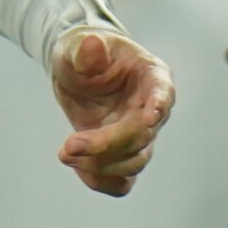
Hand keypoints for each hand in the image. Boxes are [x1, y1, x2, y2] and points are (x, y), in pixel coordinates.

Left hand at [51, 28, 174, 196]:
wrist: (77, 73)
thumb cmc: (84, 54)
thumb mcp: (78, 46)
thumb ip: (85, 49)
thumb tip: (91, 46)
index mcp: (151, 76)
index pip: (163, 92)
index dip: (159, 105)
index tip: (149, 118)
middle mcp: (151, 109)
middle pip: (142, 136)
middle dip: (106, 145)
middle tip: (68, 145)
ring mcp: (139, 135)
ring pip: (133, 163)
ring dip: (100, 165)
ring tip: (65, 153)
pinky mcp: (122, 155)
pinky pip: (123, 182)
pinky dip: (102, 182)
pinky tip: (77, 167)